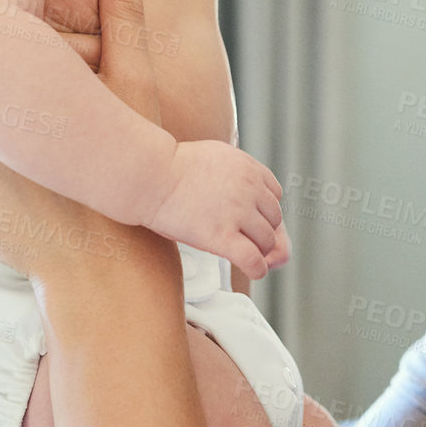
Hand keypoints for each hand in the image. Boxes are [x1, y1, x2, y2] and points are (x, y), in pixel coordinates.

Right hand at [148, 141, 287, 279]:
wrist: (151, 176)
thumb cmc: (173, 167)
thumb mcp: (216, 155)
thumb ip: (236, 170)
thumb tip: (243, 189)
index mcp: (248, 168)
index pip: (275, 194)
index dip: (263, 209)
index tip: (251, 218)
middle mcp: (249, 189)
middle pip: (274, 218)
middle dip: (262, 229)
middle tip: (246, 238)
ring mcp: (237, 213)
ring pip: (266, 240)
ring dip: (259, 250)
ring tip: (246, 253)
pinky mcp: (221, 237)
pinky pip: (253, 259)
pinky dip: (257, 268)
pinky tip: (254, 271)